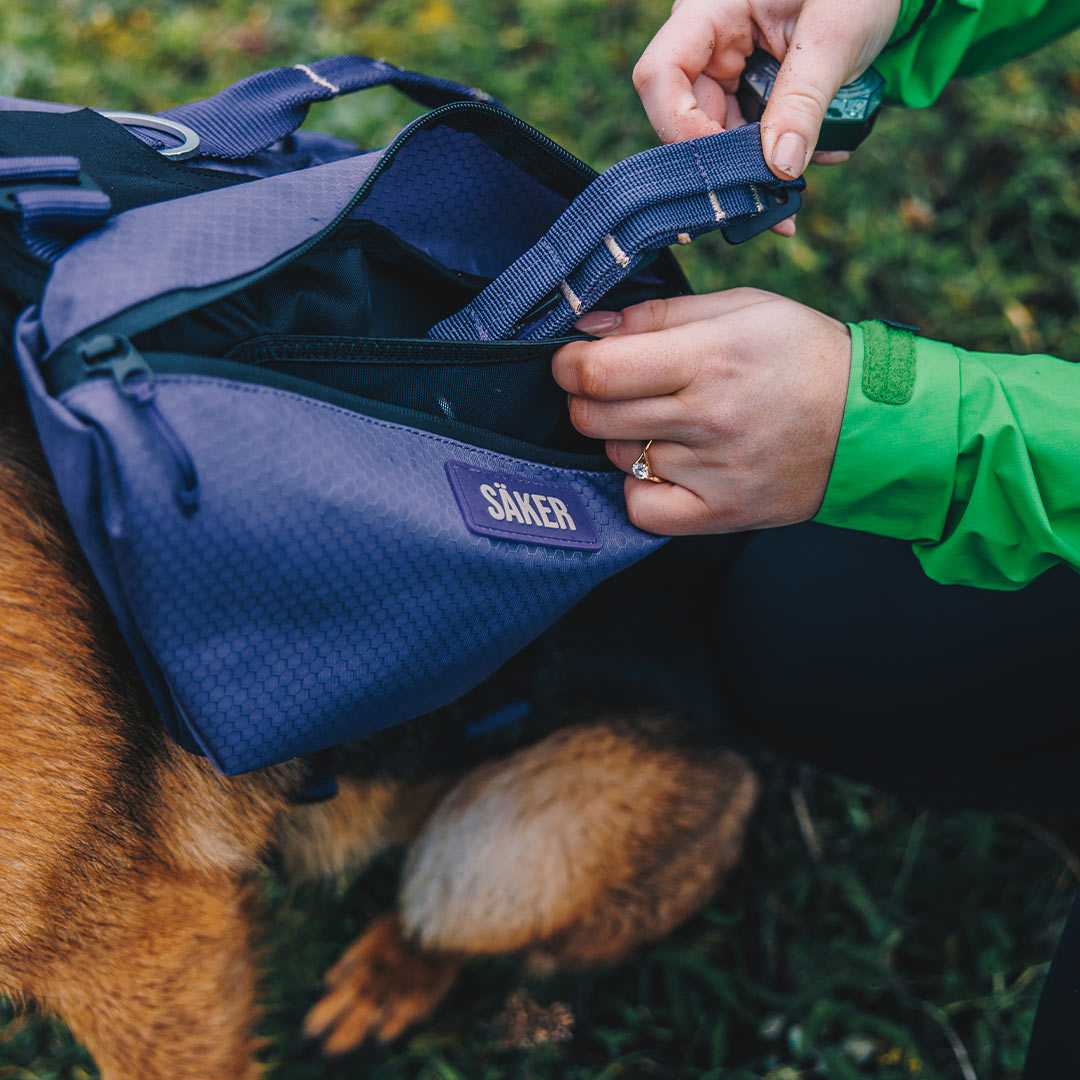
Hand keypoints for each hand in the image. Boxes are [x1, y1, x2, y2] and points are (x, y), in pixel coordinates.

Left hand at [551, 291, 850, 534]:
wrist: (869, 424)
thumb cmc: (801, 356)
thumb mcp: (739, 308)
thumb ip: (658, 315)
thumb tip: (587, 329)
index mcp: (710, 357)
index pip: (598, 372)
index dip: (568, 365)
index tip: (572, 361)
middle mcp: (709, 417)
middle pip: (594, 417)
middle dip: (587, 398)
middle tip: (615, 388)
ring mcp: (713, 472)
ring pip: (618, 457)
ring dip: (624, 438)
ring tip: (667, 422)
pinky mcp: (719, 513)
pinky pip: (642, 507)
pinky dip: (642, 487)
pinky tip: (667, 466)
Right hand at [633, 0, 899, 177]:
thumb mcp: (837, 34)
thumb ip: (805, 99)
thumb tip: (780, 168)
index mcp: (711, 9)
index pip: (660, 74)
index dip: (680, 127)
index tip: (728, 164)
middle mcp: (707, 42)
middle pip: (686, 117)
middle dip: (727, 161)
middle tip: (767, 198)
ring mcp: (724, 68)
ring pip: (717, 136)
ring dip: (756, 167)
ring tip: (798, 184)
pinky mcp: (745, 89)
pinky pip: (746, 134)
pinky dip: (775, 155)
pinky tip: (810, 161)